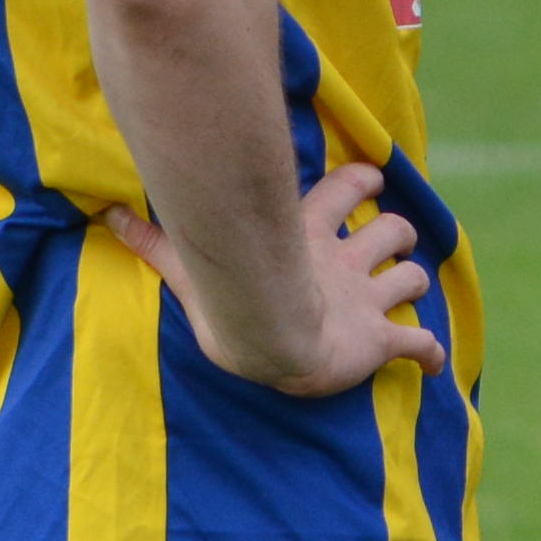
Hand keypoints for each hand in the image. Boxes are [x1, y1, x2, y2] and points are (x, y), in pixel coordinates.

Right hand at [109, 154, 443, 396]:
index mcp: (309, 236)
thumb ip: (153, 242)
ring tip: (410, 290)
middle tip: (396, 239)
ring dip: (415, 281)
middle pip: (394, 228)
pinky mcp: (381, 340)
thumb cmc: (230, 299)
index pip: (347, 188)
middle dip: (400, 231)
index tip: (370, 178)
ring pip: (413, 277)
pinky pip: (420, 346)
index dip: (362, 180)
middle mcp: (346, 262)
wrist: (271, 340)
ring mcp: (366, 301)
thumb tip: (107, 215)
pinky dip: (431, 353)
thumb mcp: (188, 267)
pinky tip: (433, 362)